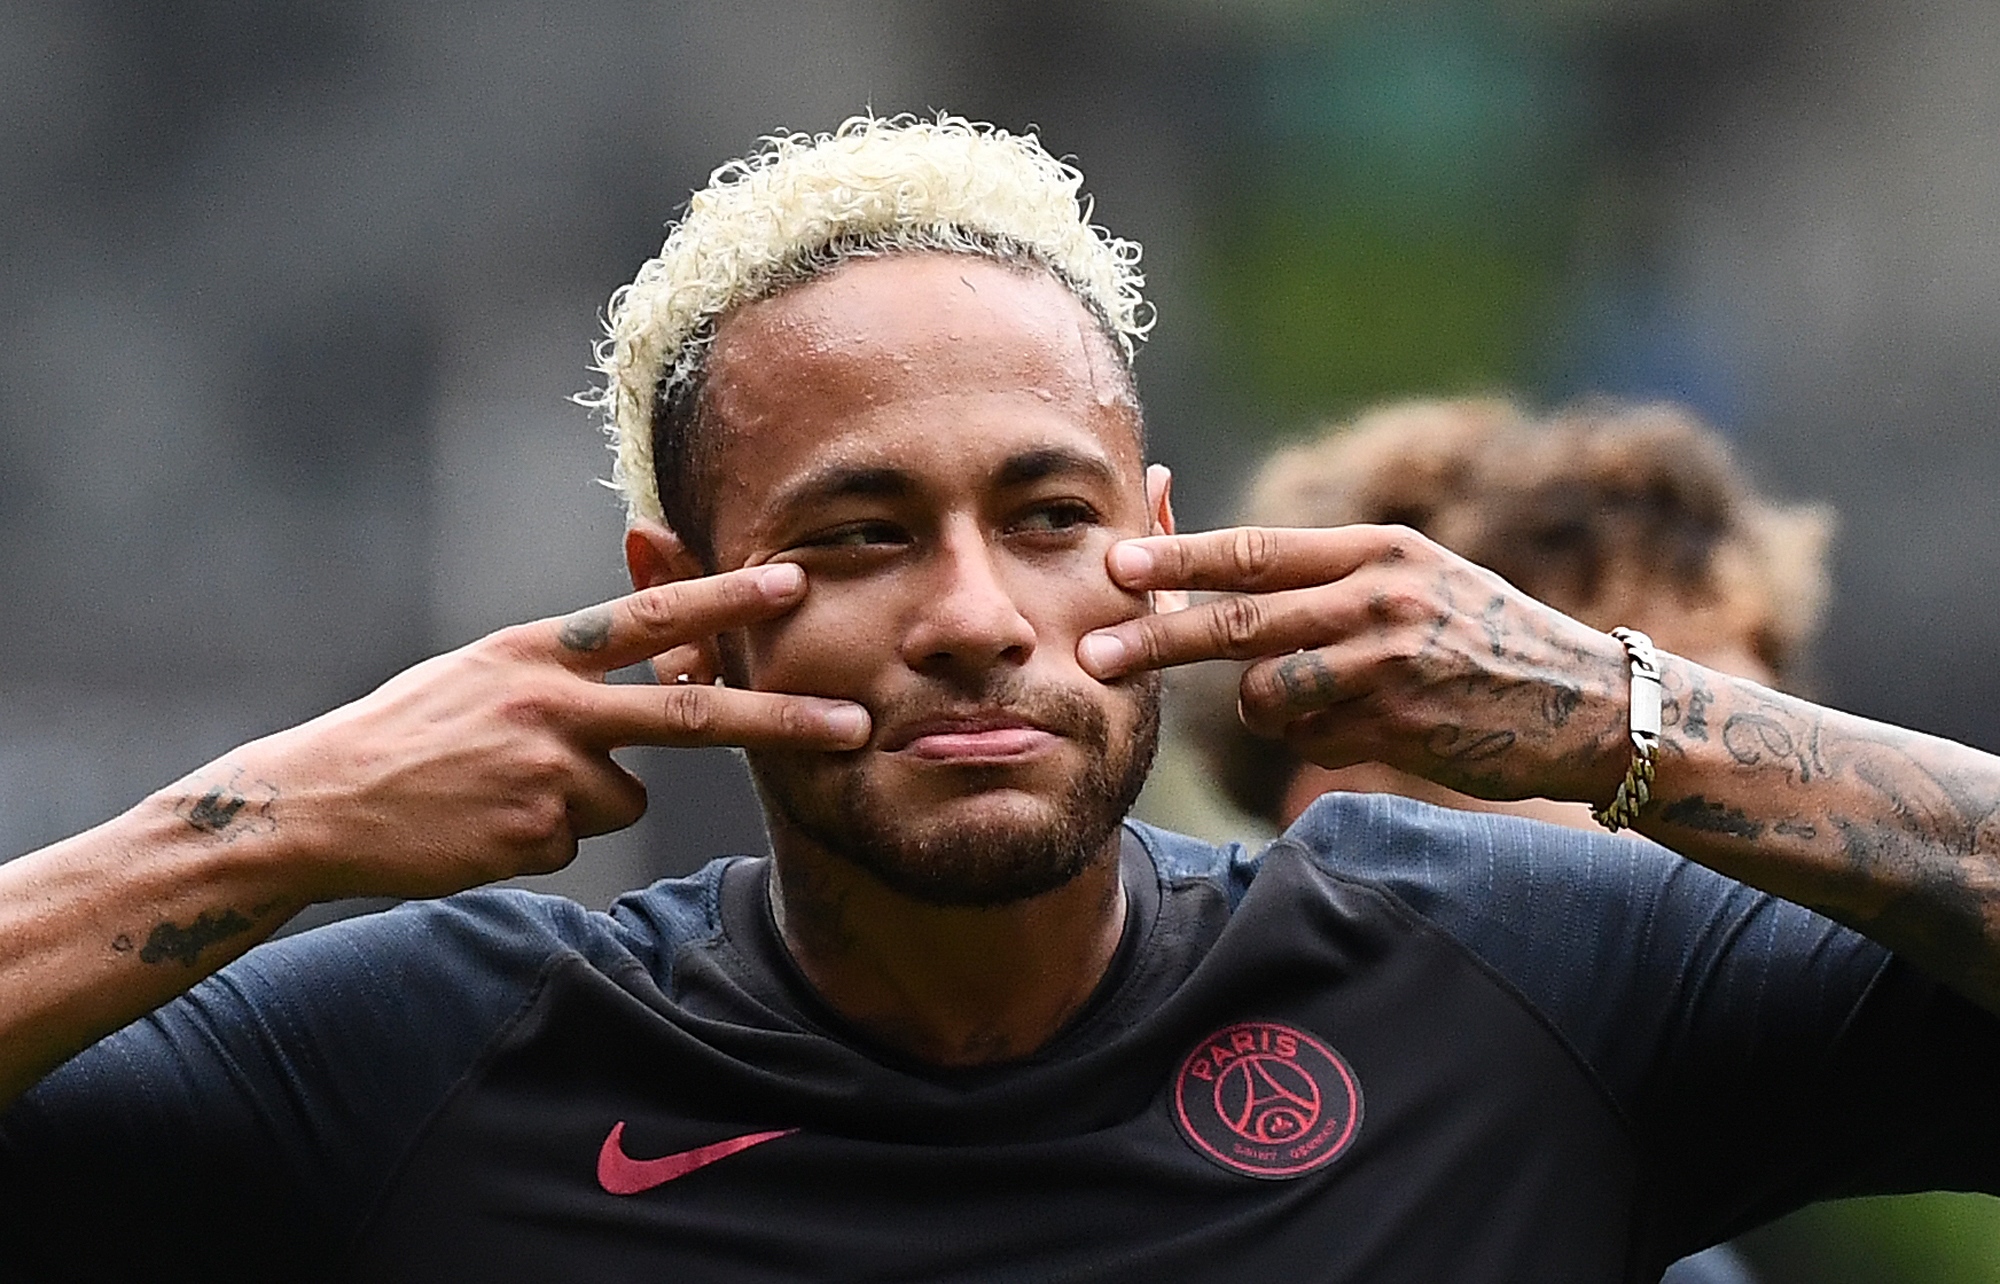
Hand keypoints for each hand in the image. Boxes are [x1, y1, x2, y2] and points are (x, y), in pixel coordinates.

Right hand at [161, 563, 869, 900]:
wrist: (319, 804)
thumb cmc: (410, 731)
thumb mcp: (483, 671)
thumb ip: (568, 669)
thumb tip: (661, 672)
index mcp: (537, 651)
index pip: (649, 616)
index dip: (726, 597)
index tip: (794, 580)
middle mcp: (551, 704)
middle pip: (688, 715)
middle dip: (780, 721)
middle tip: (853, 725)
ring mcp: (546, 774)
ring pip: (624, 795)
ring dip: (579, 799)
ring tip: (500, 790)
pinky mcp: (536, 836)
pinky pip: (578, 837)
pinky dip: (543, 836)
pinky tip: (484, 824)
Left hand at [1075, 525, 1629, 805]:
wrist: (1589, 703)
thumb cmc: (1486, 638)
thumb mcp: (1417, 578)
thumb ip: (1330, 579)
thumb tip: (1221, 583)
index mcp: (1377, 550)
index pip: (1257, 551)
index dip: (1180, 560)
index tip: (1117, 564)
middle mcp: (1380, 598)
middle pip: (1238, 623)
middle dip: (1156, 641)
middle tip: (1094, 657)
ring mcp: (1389, 666)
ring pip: (1267, 696)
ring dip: (1271, 708)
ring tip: (1328, 700)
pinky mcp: (1398, 728)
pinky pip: (1311, 742)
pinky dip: (1320, 741)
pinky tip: (1378, 727)